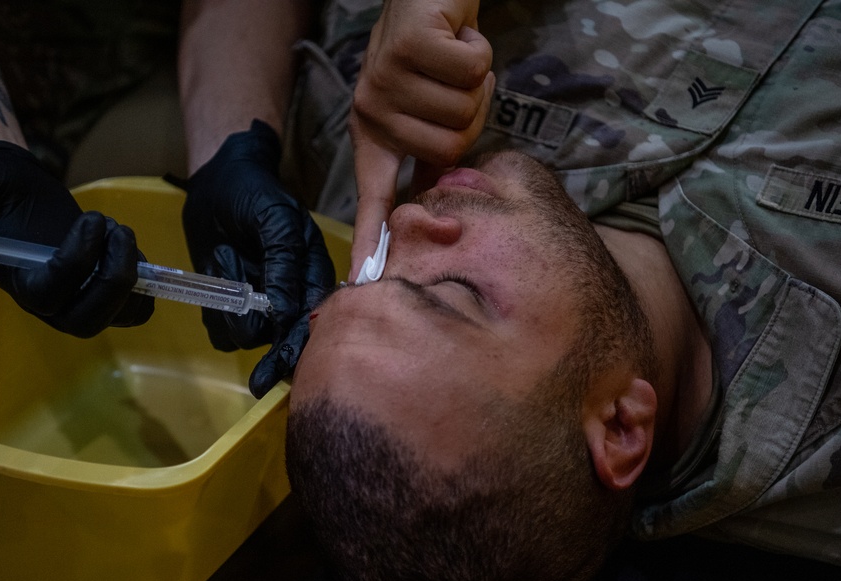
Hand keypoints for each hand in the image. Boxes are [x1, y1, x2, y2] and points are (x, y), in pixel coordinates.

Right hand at [0, 140, 152, 337]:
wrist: (16, 187)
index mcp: (20, 284)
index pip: (50, 295)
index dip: (76, 262)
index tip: (91, 219)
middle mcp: (52, 303)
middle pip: (89, 320)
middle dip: (114, 279)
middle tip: (118, 231)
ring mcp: (82, 300)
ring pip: (120, 315)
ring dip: (132, 274)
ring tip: (120, 232)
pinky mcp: (105, 292)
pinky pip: (137, 307)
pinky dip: (146, 282)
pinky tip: (128, 246)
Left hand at [178, 120, 334, 396]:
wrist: (217, 182)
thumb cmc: (254, 194)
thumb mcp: (274, 220)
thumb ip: (283, 263)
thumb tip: (285, 312)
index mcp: (313, 274)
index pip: (312, 318)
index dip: (300, 343)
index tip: (286, 363)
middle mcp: (291, 295)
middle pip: (286, 340)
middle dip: (276, 359)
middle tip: (261, 381)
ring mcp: (260, 303)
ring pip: (251, 335)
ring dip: (236, 317)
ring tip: (226, 266)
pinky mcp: (230, 305)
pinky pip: (222, 330)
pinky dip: (216, 318)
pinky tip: (216, 283)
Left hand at [349, 0, 493, 276]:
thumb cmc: (434, 57)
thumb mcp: (424, 112)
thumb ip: (428, 157)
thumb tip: (437, 211)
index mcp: (375, 135)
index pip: (375, 197)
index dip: (371, 239)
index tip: (361, 281)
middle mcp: (372, 111)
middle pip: (448, 153)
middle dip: (469, 116)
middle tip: (453, 84)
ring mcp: (384, 79)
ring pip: (462, 113)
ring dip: (475, 83)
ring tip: (453, 60)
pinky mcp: (407, 48)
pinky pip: (471, 74)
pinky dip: (479, 53)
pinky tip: (457, 38)